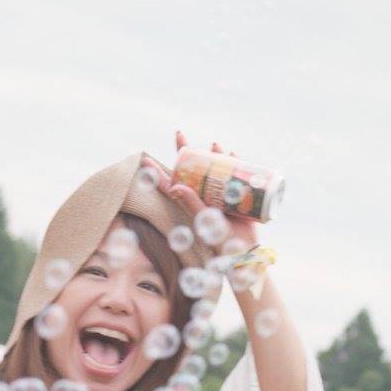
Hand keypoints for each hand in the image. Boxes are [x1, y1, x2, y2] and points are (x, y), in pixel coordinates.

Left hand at [144, 132, 259, 249]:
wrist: (246, 254)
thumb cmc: (223, 243)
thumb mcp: (205, 221)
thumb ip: (192, 204)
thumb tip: (173, 186)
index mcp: (191, 204)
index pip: (170, 184)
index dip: (157, 172)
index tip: (144, 159)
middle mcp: (204, 198)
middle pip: (194, 170)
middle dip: (188, 152)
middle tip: (180, 135)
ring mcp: (221, 196)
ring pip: (215, 170)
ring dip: (213, 155)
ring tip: (214, 144)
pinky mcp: (238, 198)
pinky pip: (235, 176)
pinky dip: (235, 164)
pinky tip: (233, 154)